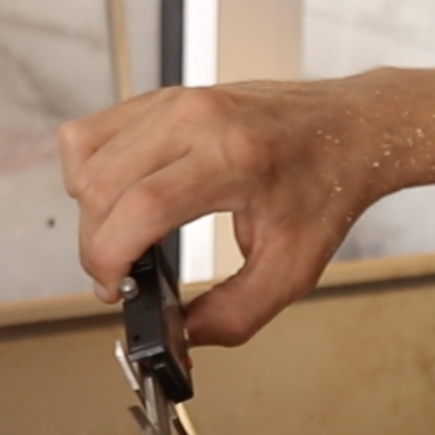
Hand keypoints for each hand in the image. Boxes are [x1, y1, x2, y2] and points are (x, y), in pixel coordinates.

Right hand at [60, 80, 406, 346]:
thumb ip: (236, 314)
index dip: (109, 256)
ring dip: (90, 212)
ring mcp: (175, 102)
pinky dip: (90, 174)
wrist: (349, 130)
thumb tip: (183, 336)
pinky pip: (93, 134)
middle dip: (96, 246)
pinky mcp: (164, 98)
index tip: (114, 288)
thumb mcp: (292, 269)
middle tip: (120, 277)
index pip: (139, 206)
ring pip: (85, 158)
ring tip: (123, 239)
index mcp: (232, 159)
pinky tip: (121, 199)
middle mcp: (196, 120)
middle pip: (101, 186)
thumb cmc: (327, 186)